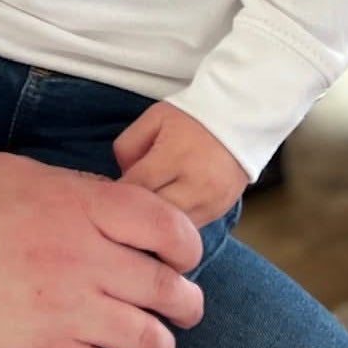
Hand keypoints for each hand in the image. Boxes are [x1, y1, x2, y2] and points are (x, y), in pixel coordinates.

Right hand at [0, 152, 204, 347]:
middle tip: (179, 305)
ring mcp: (69, 313)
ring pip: (152, 339)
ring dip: (161, 342)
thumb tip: (109, 205)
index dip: (185, 245)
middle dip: (185, 301)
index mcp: (80, 208)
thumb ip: (73, 187)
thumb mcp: (16, 172)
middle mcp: (86, 261)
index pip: (167, 226)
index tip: (179, 255)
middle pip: (170, 289)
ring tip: (150, 341)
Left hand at [114, 101, 248, 226]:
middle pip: (155, 214)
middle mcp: (196, 184)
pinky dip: (175, 224)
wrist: (238, 121)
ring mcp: (211, 202)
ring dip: (156, 222)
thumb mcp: (152, 119)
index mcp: (175, 157)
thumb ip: (128, 146)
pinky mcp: (221, 212)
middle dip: (136, 211)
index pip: (138, 186)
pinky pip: (190, 228)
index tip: (108, 193)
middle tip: (124, 206)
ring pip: (173, 228)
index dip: (118, 192)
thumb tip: (122, 177)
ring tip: (145, 211)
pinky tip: (166, 213)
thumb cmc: (190, 119)